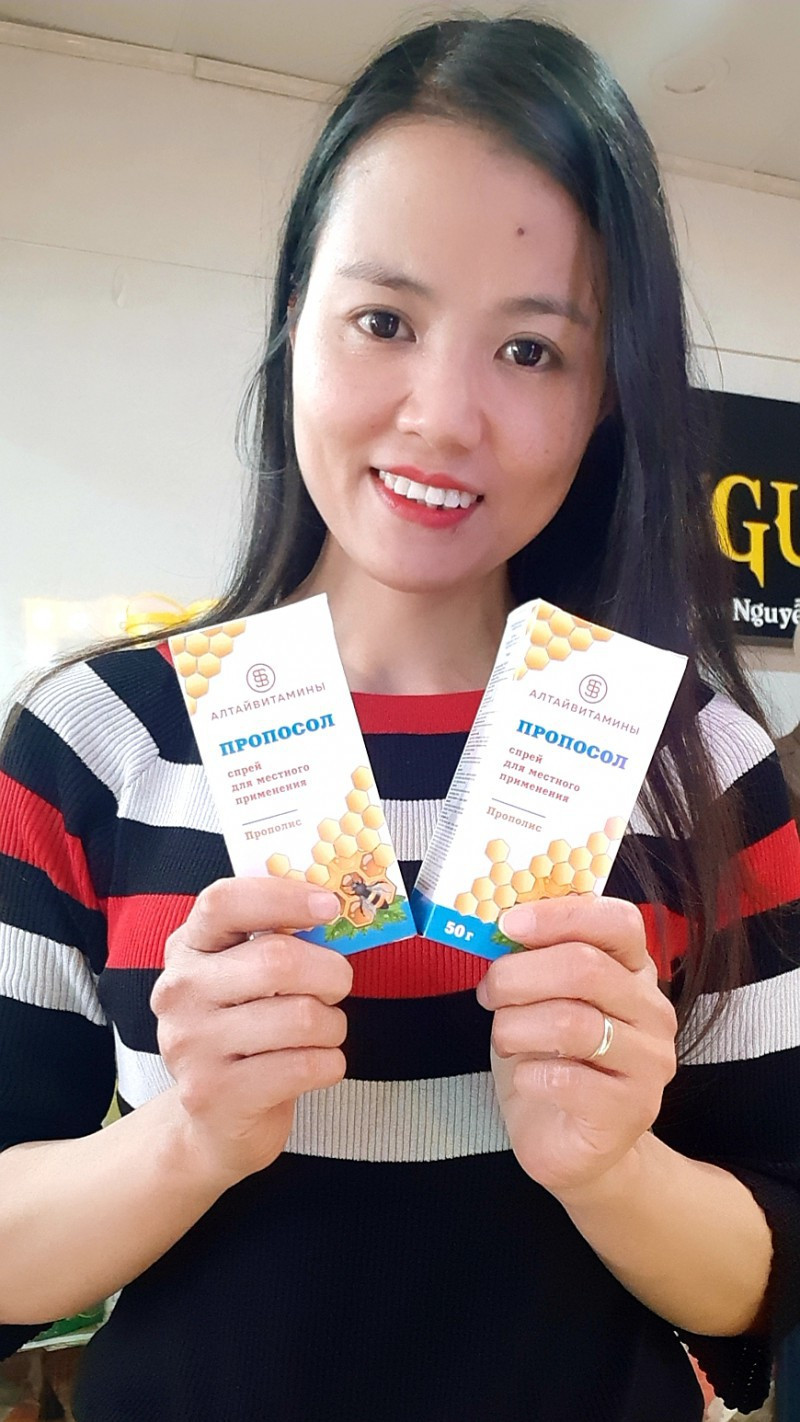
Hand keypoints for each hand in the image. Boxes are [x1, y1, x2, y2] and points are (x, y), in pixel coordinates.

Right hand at [150, 878, 350, 1189]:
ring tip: (321, 1034)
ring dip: (333, 1025)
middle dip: (331, 973)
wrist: (213, 1120)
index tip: (329, 905)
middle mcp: (180, 991)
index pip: (224, 901)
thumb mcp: (246, 976)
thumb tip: (332, 906)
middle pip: (278, 959)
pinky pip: (306, 1066)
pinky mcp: (214, 1094)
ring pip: (302, 1016)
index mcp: (188, 948)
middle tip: (337, 987)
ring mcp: (191, 1045)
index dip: (283, 896)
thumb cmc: (248, 1033)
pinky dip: (330, 1064)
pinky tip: (315, 1066)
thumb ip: (277, 938)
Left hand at [476, 896, 676, 1199]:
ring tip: (505, 1039)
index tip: (509, 923)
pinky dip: (529, 1075)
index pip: (617, 921)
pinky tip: (527, 1079)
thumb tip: (502, 924)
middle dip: (519, 975)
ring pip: (571, 1023)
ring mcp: (648, 1062)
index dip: (560, 915)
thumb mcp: (541, 999)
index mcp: (633, 971)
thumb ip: (536, 959)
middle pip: (586, 968)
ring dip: (516, 1027)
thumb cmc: (552, 1060)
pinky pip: (565, 1079)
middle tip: (489, 992)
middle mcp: (652, 1011)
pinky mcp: (629, 1110)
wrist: (573, 1144)